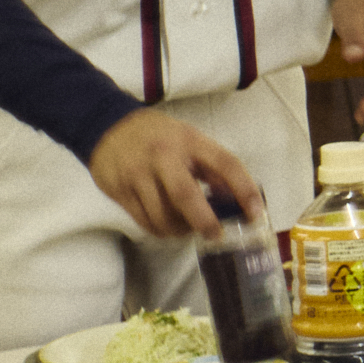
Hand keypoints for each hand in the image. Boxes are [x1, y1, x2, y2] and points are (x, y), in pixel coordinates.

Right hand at [90, 110, 264, 237]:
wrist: (107, 126)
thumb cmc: (158, 136)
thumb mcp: (190, 140)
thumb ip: (212, 166)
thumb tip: (236, 198)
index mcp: (190, 141)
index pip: (225, 164)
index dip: (244, 190)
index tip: (256, 213)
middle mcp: (164, 157)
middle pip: (185, 196)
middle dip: (204, 221)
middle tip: (216, 236)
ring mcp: (138, 175)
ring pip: (162, 215)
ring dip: (180, 230)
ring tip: (188, 229)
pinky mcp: (120, 191)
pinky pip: (144, 221)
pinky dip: (161, 230)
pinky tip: (168, 225)